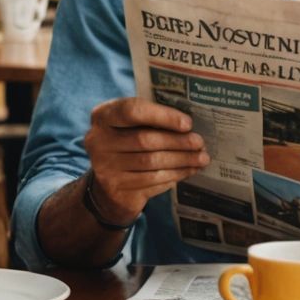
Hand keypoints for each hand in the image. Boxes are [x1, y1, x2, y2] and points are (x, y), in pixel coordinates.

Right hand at [82, 98, 209, 221]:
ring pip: (151, 162)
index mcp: (103, 116)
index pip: (132, 111)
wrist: (108, 184)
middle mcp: (97, 140)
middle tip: (200, 143)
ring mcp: (105, 167)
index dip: (163, 116)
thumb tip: (190, 125)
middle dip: (178, 142)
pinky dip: (174, 175)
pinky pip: (152, 181)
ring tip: (201, 158)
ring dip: (181, 160)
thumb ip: (152, 119)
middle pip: (145, 139)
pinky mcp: (116, 189)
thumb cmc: (128, 144)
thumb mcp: (131, 126)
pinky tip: (189, 171)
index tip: (188, 123)